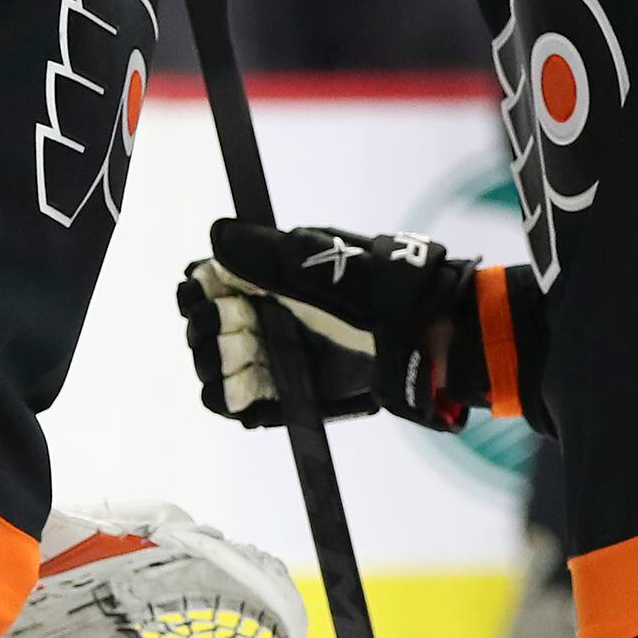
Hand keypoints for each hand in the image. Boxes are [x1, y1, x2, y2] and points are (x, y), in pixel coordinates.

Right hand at [178, 219, 473, 430]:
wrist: (438, 341)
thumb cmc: (389, 292)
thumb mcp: (328, 264)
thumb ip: (270, 255)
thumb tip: (217, 235)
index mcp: (276, 276)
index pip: (213, 280)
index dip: (199, 286)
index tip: (199, 291)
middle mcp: (273, 315)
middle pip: (208, 323)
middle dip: (203, 327)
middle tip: (218, 327)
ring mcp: (281, 356)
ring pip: (218, 365)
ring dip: (211, 363)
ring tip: (230, 359)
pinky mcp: (293, 394)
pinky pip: (244, 402)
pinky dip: (229, 398)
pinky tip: (233, 390)